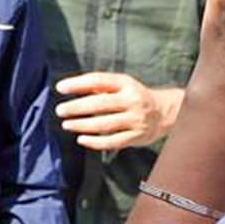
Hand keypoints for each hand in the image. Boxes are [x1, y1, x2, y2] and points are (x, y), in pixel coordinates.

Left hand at [54, 73, 181, 150]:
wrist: (164, 112)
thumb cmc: (134, 96)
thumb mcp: (121, 84)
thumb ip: (99, 86)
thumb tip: (70, 88)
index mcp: (126, 83)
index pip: (98, 80)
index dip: (77, 84)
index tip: (60, 88)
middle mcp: (131, 100)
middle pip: (99, 104)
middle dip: (76, 107)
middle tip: (60, 110)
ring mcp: (135, 120)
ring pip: (104, 124)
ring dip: (82, 125)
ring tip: (66, 124)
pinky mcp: (136, 137)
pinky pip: (112, 142)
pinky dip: (95, 142)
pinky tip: (81, 139)